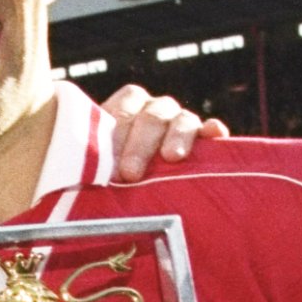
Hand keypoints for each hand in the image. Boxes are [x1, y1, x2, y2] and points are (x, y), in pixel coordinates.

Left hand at [98, 85, 226, 181]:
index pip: (125, 106)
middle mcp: (155, 112)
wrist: (141, 195)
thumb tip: (86, 185)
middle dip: (140, 145)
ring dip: (177, 136)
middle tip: (130, 174)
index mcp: (127, 110)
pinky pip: (211, 130)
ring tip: (172, 157)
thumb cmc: (109, 181)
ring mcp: (181, 124)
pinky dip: (212, 130)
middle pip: (152, 116)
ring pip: (183, 120)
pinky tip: (215, 134)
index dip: (117, 132)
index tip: (107, 162)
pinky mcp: (204, 141)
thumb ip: (91, 166)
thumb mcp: (97, 170)